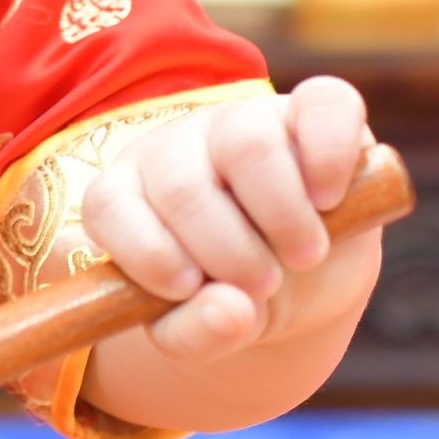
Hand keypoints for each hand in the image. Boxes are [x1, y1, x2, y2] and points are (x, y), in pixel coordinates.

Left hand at [81, 76, 381, 364]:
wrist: (308, 281)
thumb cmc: (236, 299)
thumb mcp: (205, 332)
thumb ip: (199, 334)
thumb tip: (231, 311)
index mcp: (131, 196)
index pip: (108, 205)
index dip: (147, 252)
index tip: (190, 288)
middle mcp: (180, 147)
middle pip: (183, 186)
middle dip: (229, 253)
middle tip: (265, 287)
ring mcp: (245, 119)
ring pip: (247, 144)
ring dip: (280, 216)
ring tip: (302, 256)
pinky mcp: (314, 110)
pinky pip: (323, 104)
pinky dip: (330, 158)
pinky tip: (329, 200)